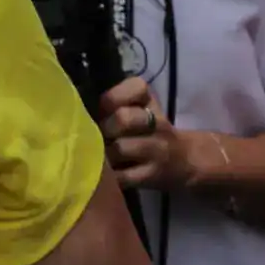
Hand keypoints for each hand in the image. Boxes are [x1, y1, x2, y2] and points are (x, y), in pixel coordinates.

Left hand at [97, 76, 221, 193]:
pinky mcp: (151, 177)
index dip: (113, 97)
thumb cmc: (149, 131)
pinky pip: (121, 176)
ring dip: (101, 152)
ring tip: (96, 155)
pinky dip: (107, 176)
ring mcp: (156, 151)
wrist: (187, 161)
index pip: (137, 87)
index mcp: (150, 102)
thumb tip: (77, 107)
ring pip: (120, 148)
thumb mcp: (140, 108)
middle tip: (95, 135)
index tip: (103, 109)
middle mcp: (157, 124)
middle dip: (103, 127)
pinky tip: (102, 175)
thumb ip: (114, 102)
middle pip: (124, 118)